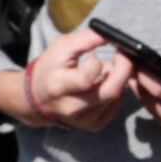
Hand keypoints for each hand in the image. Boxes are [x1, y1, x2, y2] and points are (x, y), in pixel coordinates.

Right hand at [0, 26, 132, 131]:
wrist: (37, 99)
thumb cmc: (50, 68)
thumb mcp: (62, 47)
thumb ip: (87, 38)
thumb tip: (113, 36)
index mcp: (58, 86)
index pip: (87, 78)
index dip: (97, 63)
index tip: (98, 54)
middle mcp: (71, 107)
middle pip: (110, 91)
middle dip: (123, 69)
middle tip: (122, 57)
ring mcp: (84, 120)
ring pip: (116, 96)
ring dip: (117, 80)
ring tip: (106, 71)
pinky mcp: (93, 126)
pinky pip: (116, 106)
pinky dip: (117, 92)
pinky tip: (105, 84)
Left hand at [134, 24, 160, 153]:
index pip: (155, 86)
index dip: (139, 71)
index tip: (129, 58)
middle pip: (148, 100)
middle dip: (135, 82)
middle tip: (124, 66)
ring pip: (152, 113)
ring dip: (143, 96)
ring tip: (132, 78)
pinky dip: (156, 110)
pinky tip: (152, 97)